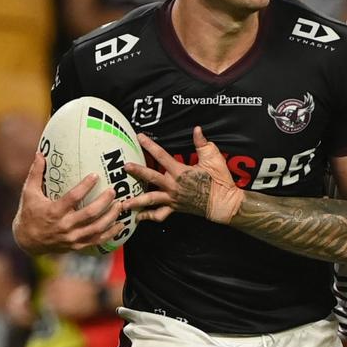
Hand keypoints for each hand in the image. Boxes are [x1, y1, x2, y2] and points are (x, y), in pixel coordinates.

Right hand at [12, 152, 123, 254]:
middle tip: (114, 190)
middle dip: (104, 201)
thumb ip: (36, 174)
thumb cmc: (29, 213)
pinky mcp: (77, 245)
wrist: (28, 242)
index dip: (85, 186)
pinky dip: (110, 233)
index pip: (72, 198)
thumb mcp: (29, 193)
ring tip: (120, 205)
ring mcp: (72, 238)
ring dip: (111, 216)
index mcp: (54, 211)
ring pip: (97, 228)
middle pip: (90, 213)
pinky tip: (121, 225)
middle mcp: (64, 226)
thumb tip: (39, 153)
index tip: (96, 175)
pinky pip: (97, 240)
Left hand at [124, 126, 243, 223]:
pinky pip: (160, 214)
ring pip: (151, 200)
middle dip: (137, 172)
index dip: (150, 145)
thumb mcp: (213, 158)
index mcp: (180, 172)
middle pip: (151, 177)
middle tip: (124, 167)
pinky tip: (139, 217)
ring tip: (123, 203)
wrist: (223, 204)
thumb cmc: (219, 181)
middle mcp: (173, 186)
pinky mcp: (175, 208)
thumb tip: (197, 129)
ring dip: (136, 201)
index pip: (161, 155)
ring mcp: (173, 198)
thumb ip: (202, 143)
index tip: (139, 137)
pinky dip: (149, 216)